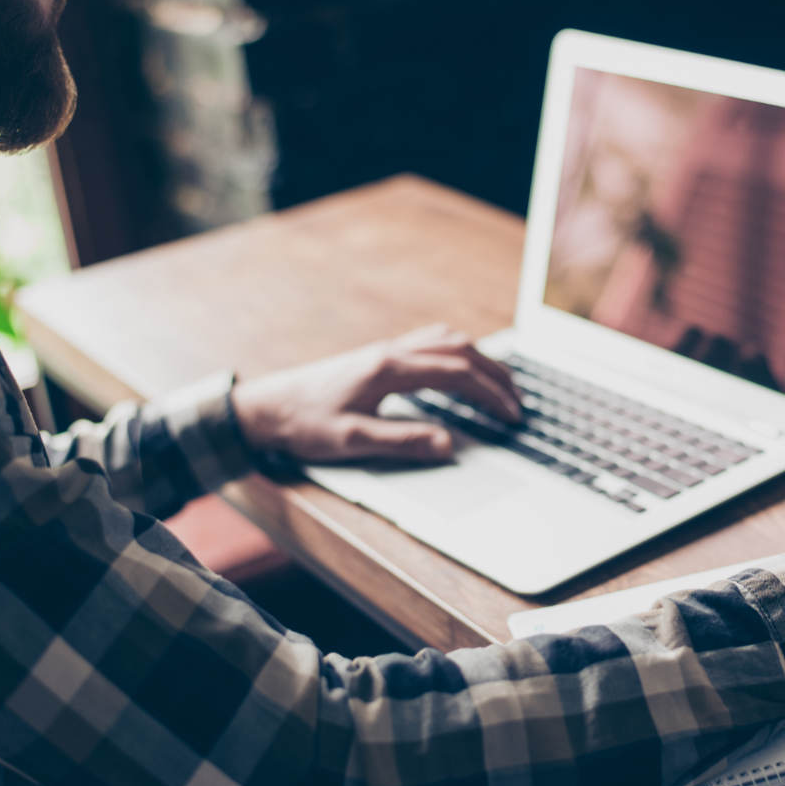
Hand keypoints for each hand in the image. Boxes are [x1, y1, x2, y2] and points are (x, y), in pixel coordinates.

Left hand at [230, 325, 522, 463]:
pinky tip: (461, 368)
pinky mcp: (379, 356)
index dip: (490, 393)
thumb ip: (403, 441)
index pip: (456, 372)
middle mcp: (392, 352)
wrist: (266, 407)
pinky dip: (458, 352)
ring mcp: (386, 350)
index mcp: (390, 369)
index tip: (512, 414)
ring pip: (446, 340)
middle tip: (518, 402)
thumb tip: (449, 444)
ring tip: (501, 384)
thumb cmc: (304, 425)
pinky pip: (430, 342)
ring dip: (479, 359)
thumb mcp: (352, 441)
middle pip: (460, 350)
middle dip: (495, 375)